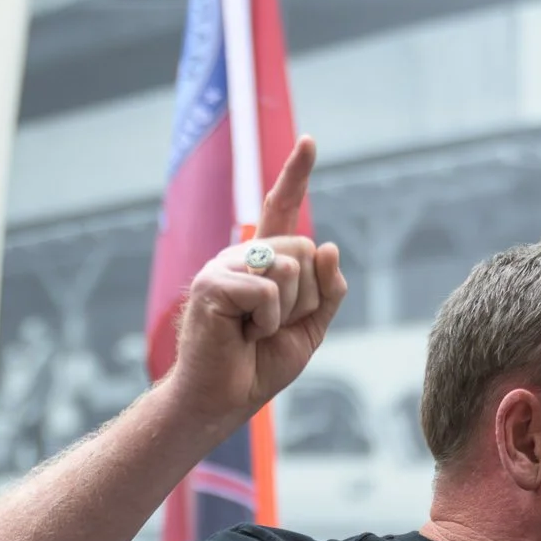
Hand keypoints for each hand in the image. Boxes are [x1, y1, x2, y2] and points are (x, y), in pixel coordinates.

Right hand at [163, 136, 347, 427]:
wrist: (223, 399)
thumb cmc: (260, 364)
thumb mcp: (309, 328)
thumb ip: (326, 290)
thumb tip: (328, 245)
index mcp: (263, 262)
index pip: (282, 209)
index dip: (296, 175)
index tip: (309, 141)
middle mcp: (242, 256)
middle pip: (305, 250)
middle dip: (306, 299)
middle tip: (273, 328)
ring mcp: (224, 266)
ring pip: (290, 269)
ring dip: (288, 313)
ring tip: (257, 333)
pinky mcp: (212, 284)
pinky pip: (269, 291)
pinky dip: (268, 322)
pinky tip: (244, 335)